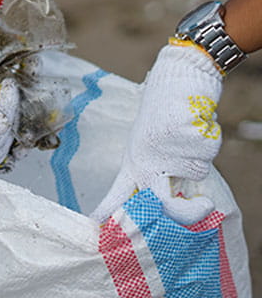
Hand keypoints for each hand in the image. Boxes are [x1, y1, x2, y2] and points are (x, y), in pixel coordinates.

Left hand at [90, 43, 223, 224]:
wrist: (176, 77)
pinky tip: (195, 123)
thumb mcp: (150, 145)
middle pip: (162, 202)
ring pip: (196, 173)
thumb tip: (169, 201)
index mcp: (134, 161)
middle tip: (201, 207)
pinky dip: (207, 140)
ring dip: (199, 156)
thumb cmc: (163, 113)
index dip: (110, 213)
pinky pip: (207, 154)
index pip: (119, 193)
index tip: (97, 228)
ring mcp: (166, 150)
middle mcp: (147, 159)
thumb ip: (156, 170)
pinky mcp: (185, 138)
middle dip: (183, 212)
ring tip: (187, 133)